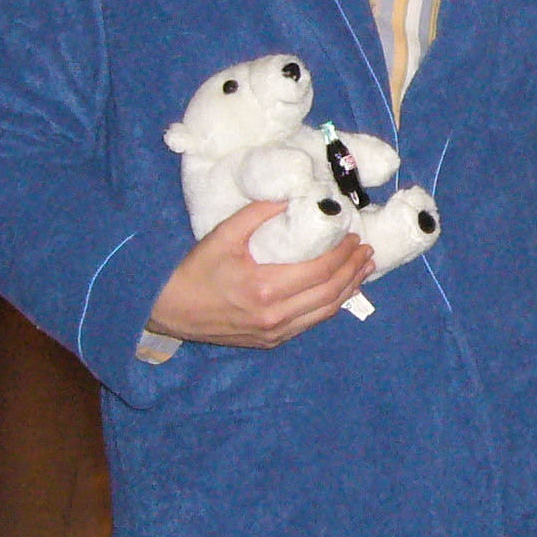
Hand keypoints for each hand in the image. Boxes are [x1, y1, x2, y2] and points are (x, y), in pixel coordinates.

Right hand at [146, 200, 374, 348]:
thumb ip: (258, 213)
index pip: (319, 271)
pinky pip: (310, 323)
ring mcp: (274, 332)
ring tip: (363, 269)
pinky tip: (340, 291)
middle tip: (366, 250)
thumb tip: (293, 195)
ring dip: (349, 289)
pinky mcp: (272, 341)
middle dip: (353, 270)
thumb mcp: (223, 235)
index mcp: (264, 288)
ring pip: (325, 312)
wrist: (170, 311)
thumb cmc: (195, 271)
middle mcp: (274, 316)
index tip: (353, 236)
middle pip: (329, 293)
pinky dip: (330, 305)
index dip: (342, 254)